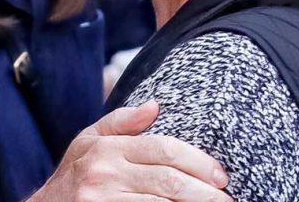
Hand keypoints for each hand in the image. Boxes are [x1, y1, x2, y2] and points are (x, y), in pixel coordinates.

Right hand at [29, 101, 230, 201]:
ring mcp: (104, 201)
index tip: (221, 176)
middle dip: (206, 192)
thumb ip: (120, 123)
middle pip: (170, 181)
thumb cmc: (70, 178)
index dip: (198, 162)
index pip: (163, 149)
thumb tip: (155, 106)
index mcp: (107, 148)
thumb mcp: (87, 142)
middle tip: (228, 200)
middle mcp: (105, 173)